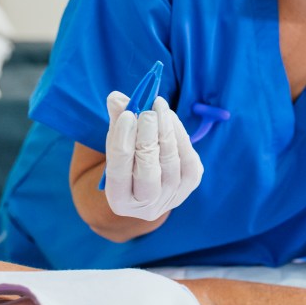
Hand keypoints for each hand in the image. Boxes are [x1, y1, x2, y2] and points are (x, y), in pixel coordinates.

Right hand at [102, 93, 202, 220]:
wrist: (149, 180)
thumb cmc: (127, 158)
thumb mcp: (116, 142)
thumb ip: (116, 122)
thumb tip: (116, 98)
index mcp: (119, 200)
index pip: (119, 173)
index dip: (123, 143)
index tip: (127, 116)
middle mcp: (146, 206)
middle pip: (148, 173)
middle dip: (148, 139)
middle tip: (148, 111)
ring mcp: (171, 198)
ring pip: (171, 163)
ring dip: (166, 131)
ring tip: (159, 106)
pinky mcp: (189, 186)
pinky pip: (188, 160)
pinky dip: (180, 136)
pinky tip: (170, 118)